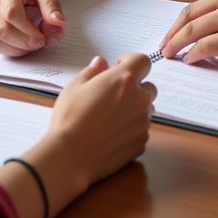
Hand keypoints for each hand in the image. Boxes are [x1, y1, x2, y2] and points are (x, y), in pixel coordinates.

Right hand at [0, 0, 64, 56]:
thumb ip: (52, 5)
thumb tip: (58, 23)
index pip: (11, 13)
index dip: (28, 30)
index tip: (43, 37)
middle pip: (2, 30)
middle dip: (24, 42)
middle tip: (42, 41)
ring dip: (17, 48)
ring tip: (33, 42)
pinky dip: (9, 48)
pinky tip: (22, 43)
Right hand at [0, 53, 154, 217]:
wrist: (70, 156)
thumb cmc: (69, 119)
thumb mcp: (75, 87)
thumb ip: (92, 71)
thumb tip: (101, 63)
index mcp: (123, 80)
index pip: (143, 61)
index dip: (131, 61)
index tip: (119, 66)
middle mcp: (138, 99)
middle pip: (148, 87)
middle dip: (135, 88)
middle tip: (114, 95)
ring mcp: (142, 123)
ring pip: (146, 110)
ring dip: (134, 109)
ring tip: (111, 117)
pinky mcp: (141, 143)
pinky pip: (142, 130)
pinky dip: (132, 129)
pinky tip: (112, 134)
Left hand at [160, 0, 217, 65]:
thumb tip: (205, 35)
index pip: (191, 9)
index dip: (176, 25)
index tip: (169, 36)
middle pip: (187, 21)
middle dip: (171, 37)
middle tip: (162, 50)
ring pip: (192, 34)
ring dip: (177, 47)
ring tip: (170, 57)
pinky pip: (205, 49)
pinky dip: (193, 56)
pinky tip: (190, 61)